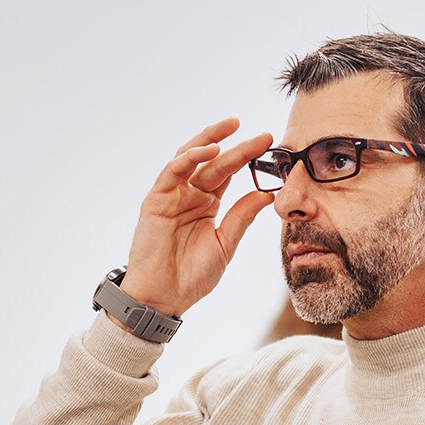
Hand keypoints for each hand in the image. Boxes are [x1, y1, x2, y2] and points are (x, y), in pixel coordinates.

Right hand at [119, 118, 278, 316]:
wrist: (163, 297)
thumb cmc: (191, 275)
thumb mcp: (225, 243)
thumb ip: (242, 216)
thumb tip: (267, 194)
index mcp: (207, 204)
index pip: (229, 173)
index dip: (248, 157)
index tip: (269, 145)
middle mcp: (189, 194)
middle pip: (215, 163)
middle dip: (238, 147)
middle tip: (262, 137)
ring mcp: (172, 195)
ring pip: (191, 158)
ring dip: (210, 140)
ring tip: (232, 128)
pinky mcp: (155, 199)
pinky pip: (172, 171)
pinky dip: (189, 158)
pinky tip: (208, 151)